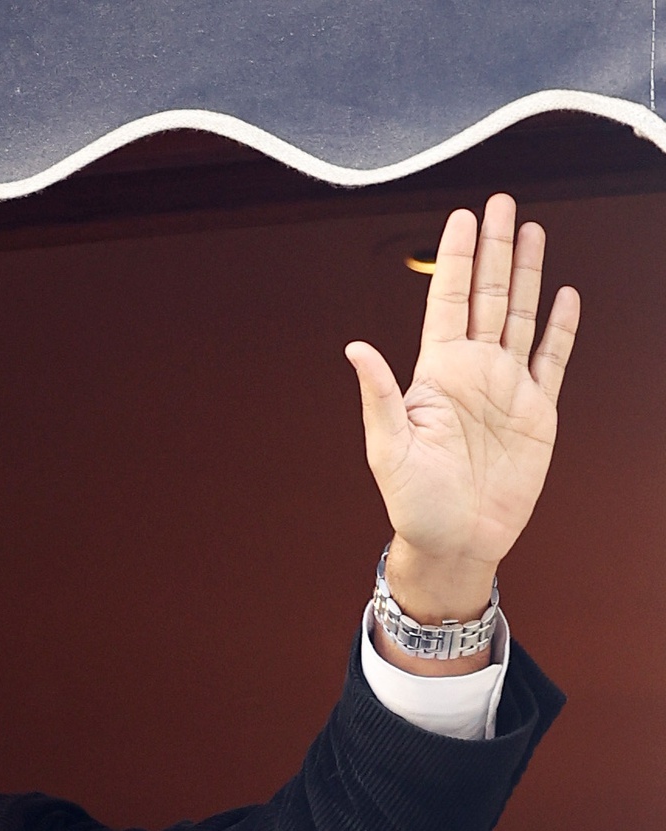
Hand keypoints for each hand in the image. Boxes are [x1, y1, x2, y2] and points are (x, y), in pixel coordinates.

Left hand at [345, 193, 579, 631]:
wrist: (456, 540)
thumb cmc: (413, 502)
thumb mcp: (388, 448)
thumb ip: (378, 395)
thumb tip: (355, 348)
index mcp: (435, 373)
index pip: (447, 300)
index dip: (456, 258)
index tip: (462, 216)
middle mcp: (472, 371)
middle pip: (487, 294)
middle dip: (495, 248)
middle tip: (501, 202)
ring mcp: (507, 387)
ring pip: (520, 315)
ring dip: (527, 274)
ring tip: (532, 230)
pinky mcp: (538, 411)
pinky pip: (553, 358)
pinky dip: (560, 326)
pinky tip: (564, 295)